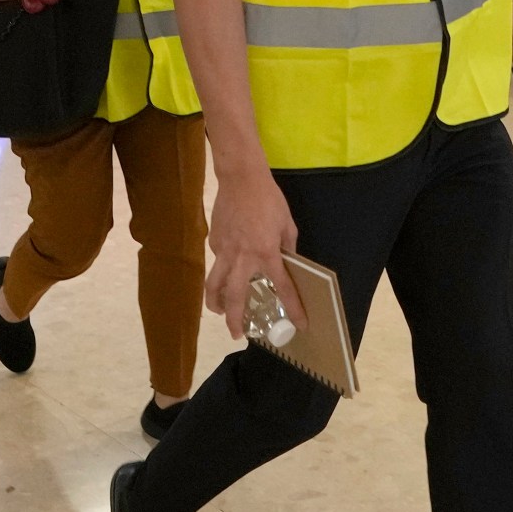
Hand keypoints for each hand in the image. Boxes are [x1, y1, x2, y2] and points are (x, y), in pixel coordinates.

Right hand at [204, 165, 302, 338]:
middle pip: (234, 296)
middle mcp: (243, 257)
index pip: (282, 288)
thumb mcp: (286, 224)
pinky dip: (220, 270)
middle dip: (234, 319)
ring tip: (219, 311)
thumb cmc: (269, 199)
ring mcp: (224, 250)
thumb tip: (287, 263)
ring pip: (213, 284)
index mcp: (266, 253)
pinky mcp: (214, 241)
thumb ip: (287, 248)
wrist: (240, 178)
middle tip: (237, 333)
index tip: (298, 324)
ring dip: (215, 302)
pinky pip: (216, 261)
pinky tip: (226, 268)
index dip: (292, 308)